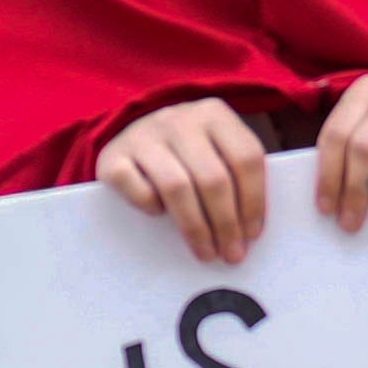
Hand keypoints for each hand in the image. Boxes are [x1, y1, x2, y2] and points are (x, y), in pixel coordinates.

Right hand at [99, 96, 273, 262]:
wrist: (127, 139)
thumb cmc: (183, 155)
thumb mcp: (213, 150)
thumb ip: (234, 175)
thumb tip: (249, 230)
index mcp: (213, 113)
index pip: (246, 158)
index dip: (254, 201)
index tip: (253, 235)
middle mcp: (178, 119)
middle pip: (213, 178)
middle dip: (226, 224)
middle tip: (231, 254)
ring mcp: (143, 135)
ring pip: (178, 188)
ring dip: (196, 228)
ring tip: (206, 252)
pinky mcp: (113, 157)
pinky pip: (140, 192)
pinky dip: (153, 210)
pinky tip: (161, 217)